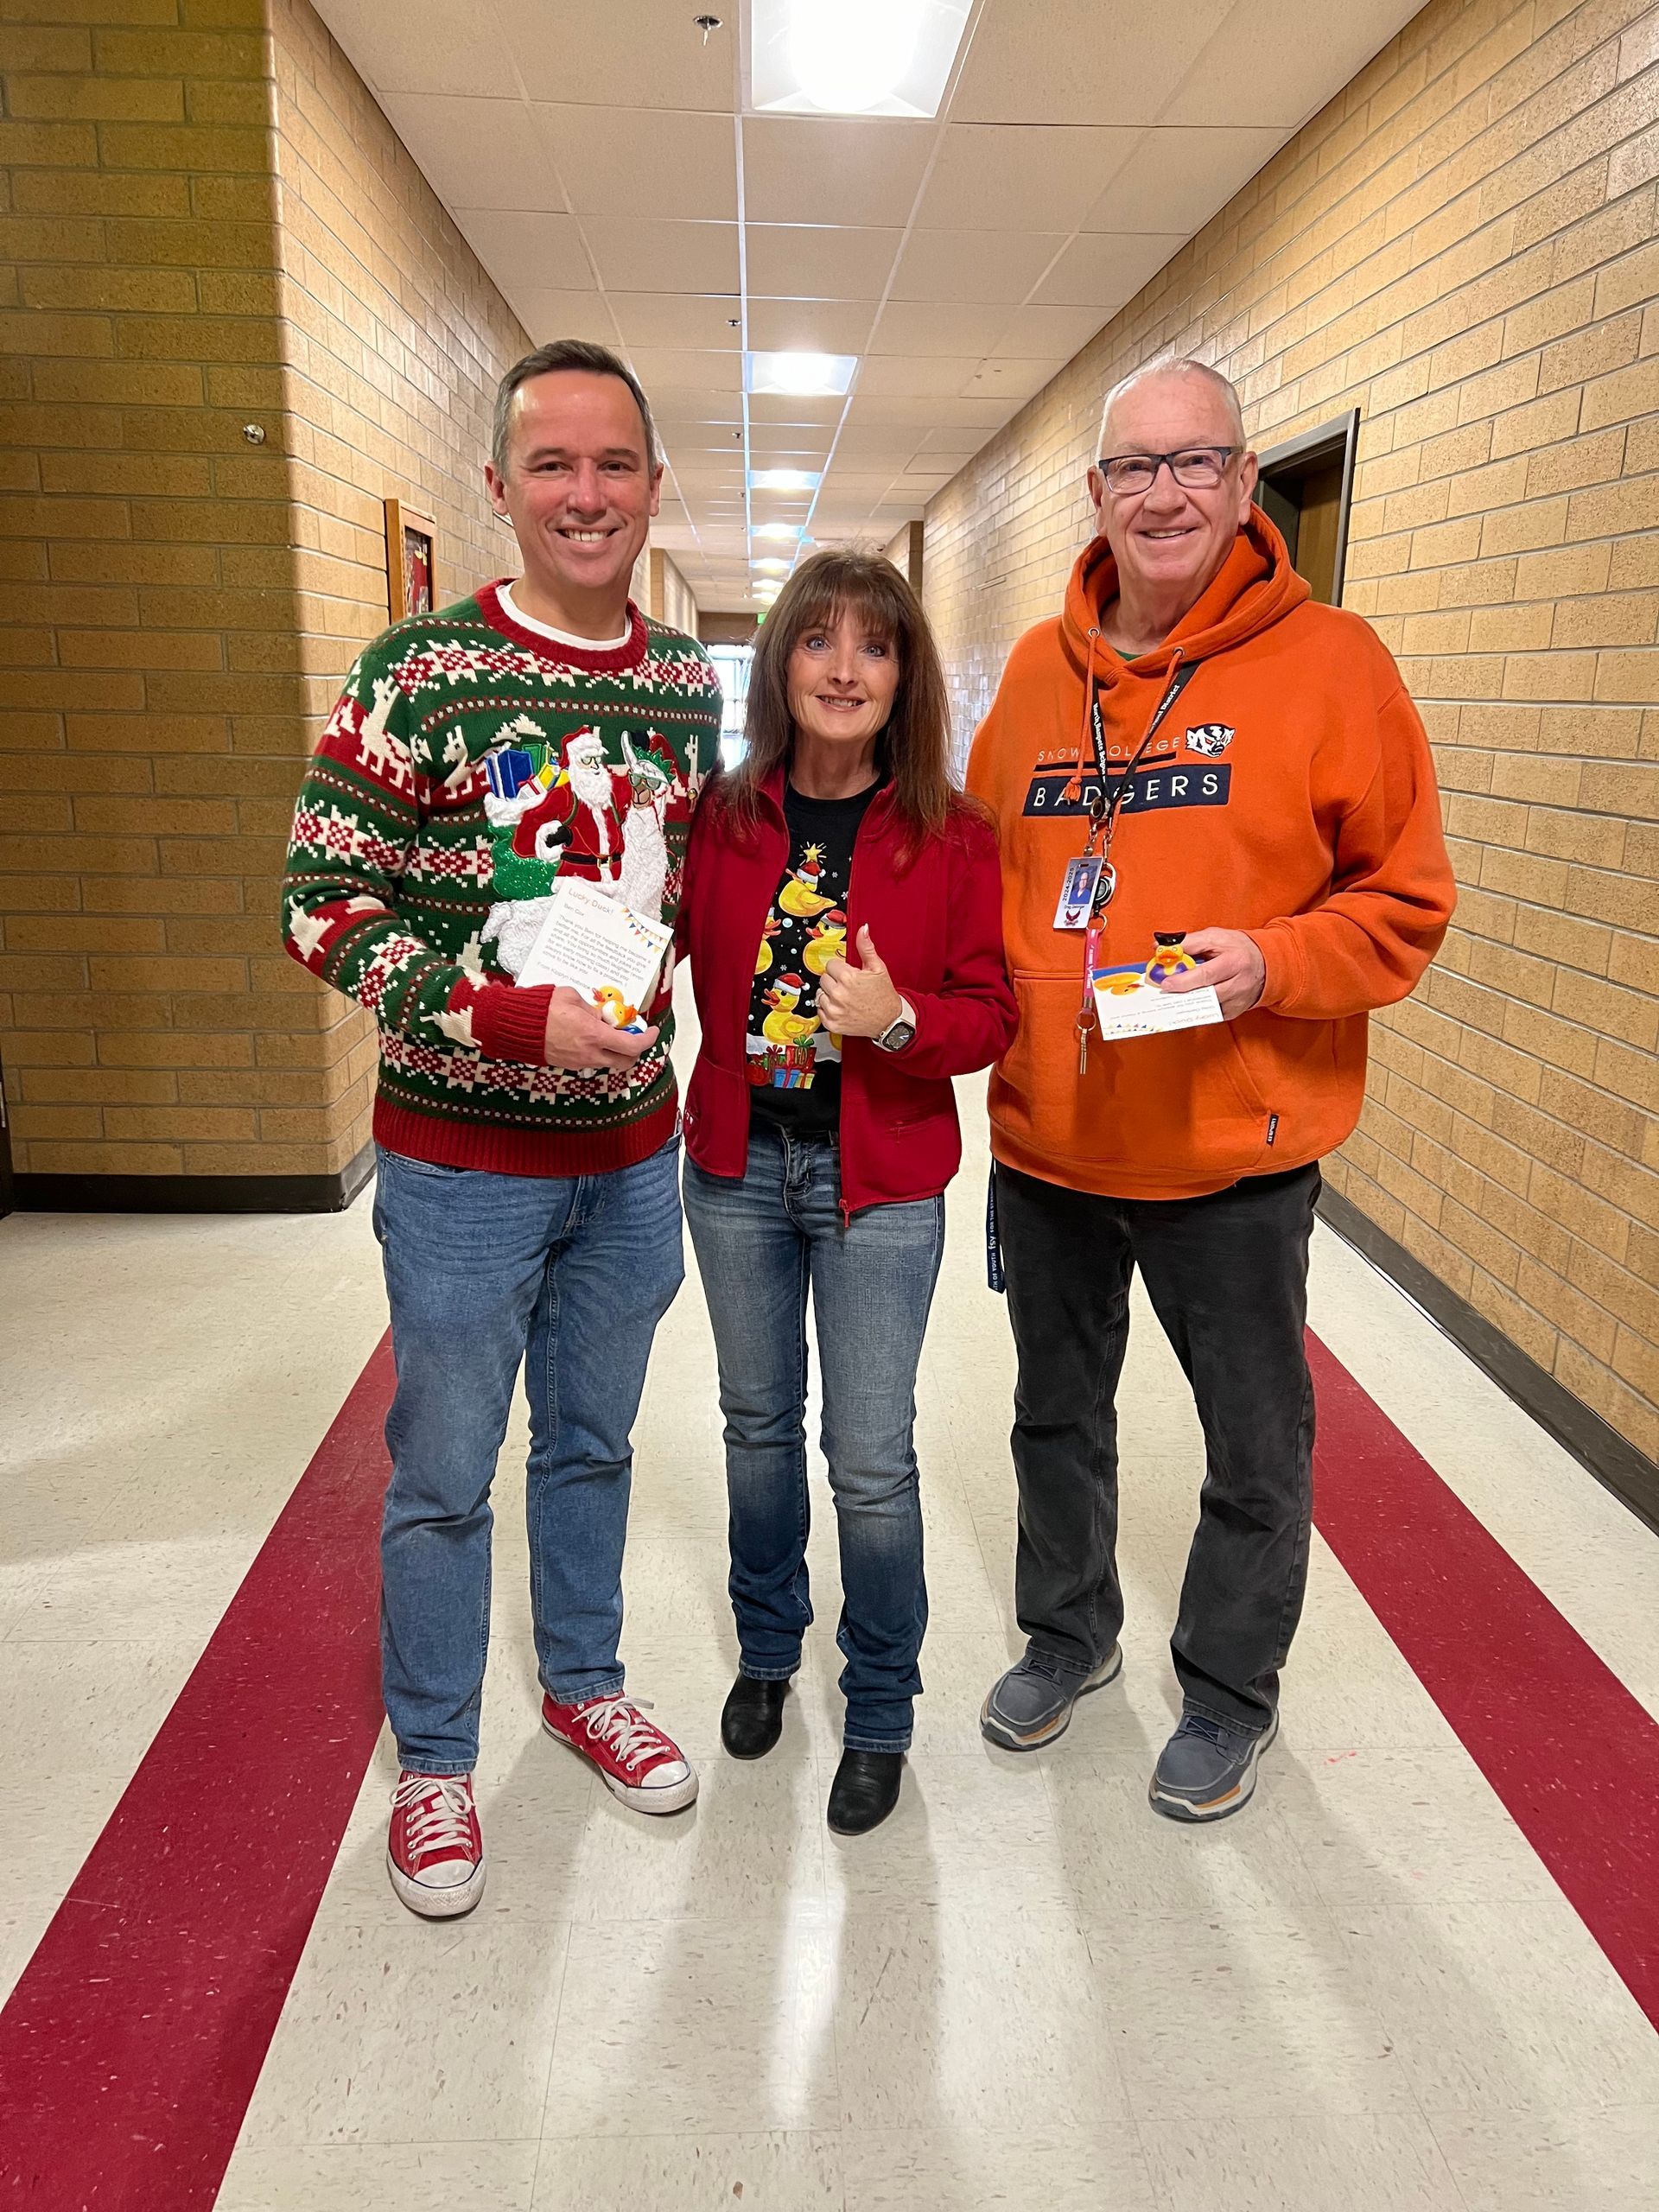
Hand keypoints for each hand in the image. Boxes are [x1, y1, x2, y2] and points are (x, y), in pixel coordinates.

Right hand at [542, 984, 657, 1069]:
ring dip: (616, 1051)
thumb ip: (592, 1009)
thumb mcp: (572, 998)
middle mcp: (590, 1053)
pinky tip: (592, 1037)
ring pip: (609, 1063)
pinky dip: (599, 1052)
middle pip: (626, 1061)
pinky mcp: (569, 1065)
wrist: (515, 1026)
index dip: (648, 1039)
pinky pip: (593, 1062)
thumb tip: (602, 1016)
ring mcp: (579, 1062)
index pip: (633, 1045)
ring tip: (610, 1033)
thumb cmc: (540, 1008)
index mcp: (594, 1035)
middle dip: (635, 1049)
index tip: (652, 1031)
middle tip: (633, 1034)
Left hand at [816, 925, 903, 1038]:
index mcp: (848, 977)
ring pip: (820, 994)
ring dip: (829, 995)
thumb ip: (866, 947)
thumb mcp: (878, 968)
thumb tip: (862, 929)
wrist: (889, 1021)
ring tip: (845, 998)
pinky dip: (828, 1009)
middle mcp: (839, 994)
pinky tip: (841, 1008)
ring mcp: (834, 1010)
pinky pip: (819, 1010)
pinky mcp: (832, 1023)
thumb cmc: (883, 995)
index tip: (849, 974)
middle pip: (823, 978)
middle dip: (834, 980)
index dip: (841, 968)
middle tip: (848, 986)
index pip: (831, 964)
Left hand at [1159, 927, 1265, 1019]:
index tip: (1166, 982)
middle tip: (1165, 991)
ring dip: (1188, 1003)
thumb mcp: (1216, 937)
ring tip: (1173, 997)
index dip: (1184, 980)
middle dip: (1183, 993)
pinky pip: (1210, 1015)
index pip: (1207, 974)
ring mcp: (1238, 1000)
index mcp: (1235, 961)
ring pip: (1207, 1007)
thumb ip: (1189, 942)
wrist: (1266, 963)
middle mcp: (1239, 983)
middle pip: (1206, 994)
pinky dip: (1197, 1009)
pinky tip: (1187, 1002)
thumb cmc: (1237, 948)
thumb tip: (1161, 947)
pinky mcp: (1235, 1012)